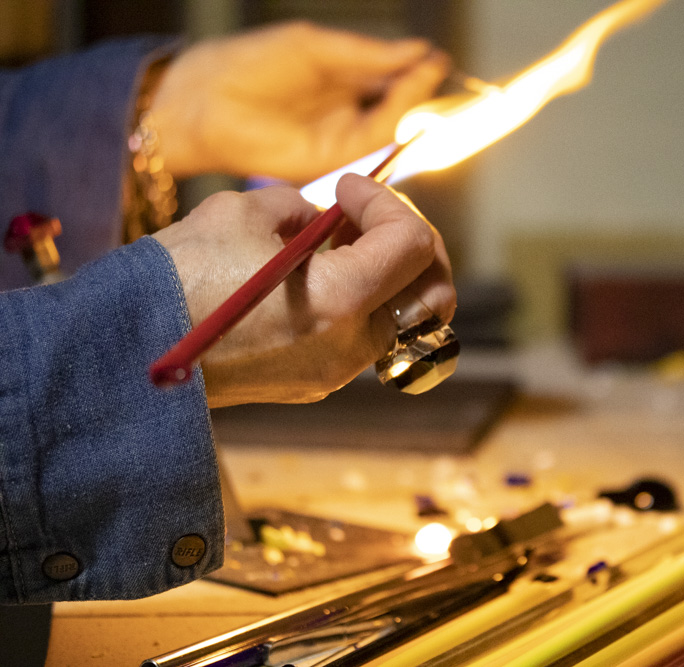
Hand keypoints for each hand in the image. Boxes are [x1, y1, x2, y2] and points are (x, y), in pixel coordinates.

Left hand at [148, 22, 449, 181]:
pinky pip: (374, 141)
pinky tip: (403, 100)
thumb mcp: (316, 48)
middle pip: (400, 101)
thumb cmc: (252, 64)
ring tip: (424, 77)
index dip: (418, 66)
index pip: (395, 73)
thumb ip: (368, 54)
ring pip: (393, 122)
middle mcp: (350, 110)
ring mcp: (343, 136)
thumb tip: (420, 51)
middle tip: (437, 69)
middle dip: (422, 87)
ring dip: (412, 102)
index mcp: (347, 78)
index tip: (436, 56)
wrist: (206, 102)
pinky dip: (393, 122)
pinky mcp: (334, 160)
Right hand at [152, 175, 455, 407]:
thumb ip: (308, 210)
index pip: (412, 244)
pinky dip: (365, 301)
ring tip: (346, 241)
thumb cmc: (179, 275)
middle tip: (374, 216)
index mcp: (342, 301)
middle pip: (434, 294)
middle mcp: (352, 346)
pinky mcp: (316, 381)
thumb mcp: (246, 214)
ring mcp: (337, 371)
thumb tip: (328, 217)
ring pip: (405, 320)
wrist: (126, 348)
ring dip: (392, 274)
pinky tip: (324, 274)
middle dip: (417, 245)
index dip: (387, 203)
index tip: (346, 189)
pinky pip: (367, 338)